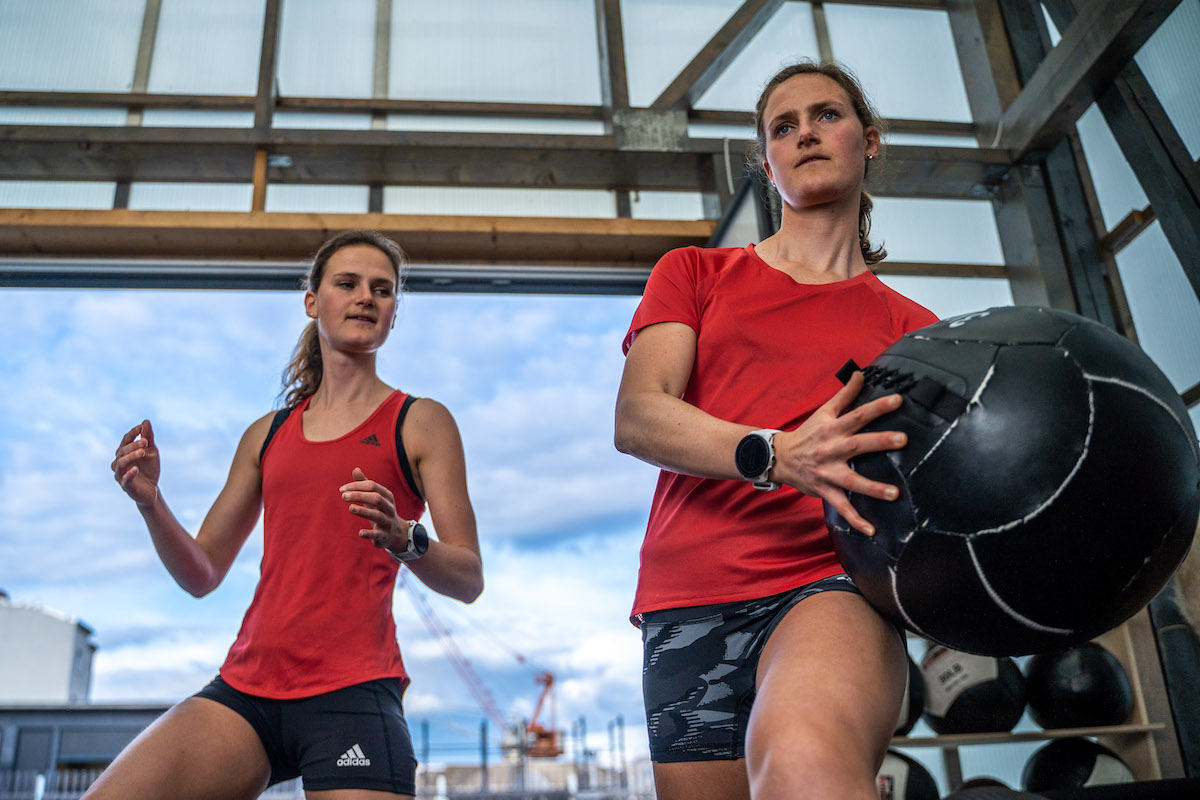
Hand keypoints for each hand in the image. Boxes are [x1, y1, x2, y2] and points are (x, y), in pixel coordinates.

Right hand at [112, 420, 161, 507]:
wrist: (152, 490)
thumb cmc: (149, 469)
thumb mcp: (151, 452)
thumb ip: (148, 438)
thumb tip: (145, 421)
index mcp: (124, 454)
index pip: (125, 441)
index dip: (132, 434)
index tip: (141, 427)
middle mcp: (119, 463)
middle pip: (122, 452)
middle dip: (133, 445)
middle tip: (145, 442)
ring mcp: (121, 475)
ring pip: (120, 464)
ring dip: (131, 456)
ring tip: (142, 452)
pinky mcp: (126, 487)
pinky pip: (125, 480)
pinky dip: (129, 474)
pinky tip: (136, 469)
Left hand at [341, 467, 408, 552]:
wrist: (395, 533)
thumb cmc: (380, 511)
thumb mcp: (374, 497)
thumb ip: (364, 484)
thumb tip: (356, 469)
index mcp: (387, 496)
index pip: (372, 486)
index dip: (357, 486)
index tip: (342, 489)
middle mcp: (389, 507)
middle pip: (376, 498)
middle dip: (359, 496)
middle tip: (343, 496)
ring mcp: (387, 522)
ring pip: (377, 515)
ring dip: (363, 511)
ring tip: (350, 508)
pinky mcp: (383, 535)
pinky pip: (377, 534)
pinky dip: (369, 533)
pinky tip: (360, 532)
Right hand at [771, 371, 906, 535]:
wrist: (780, 458)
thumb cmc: (808, 434)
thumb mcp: (824, 412)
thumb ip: (845, 395)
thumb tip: (861, 374)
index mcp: (833, 429)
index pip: (858, 415)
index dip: (877, 407)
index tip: (898, 400)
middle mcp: (831, 449)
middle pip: (857, 444)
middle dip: (879, 442)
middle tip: (902, 440)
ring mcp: (828, 472)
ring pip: (852, 480)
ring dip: (872, 487)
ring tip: (893, 493)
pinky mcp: (825, 490)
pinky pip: (842, 507)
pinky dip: (856, 520)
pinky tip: (872, 530)